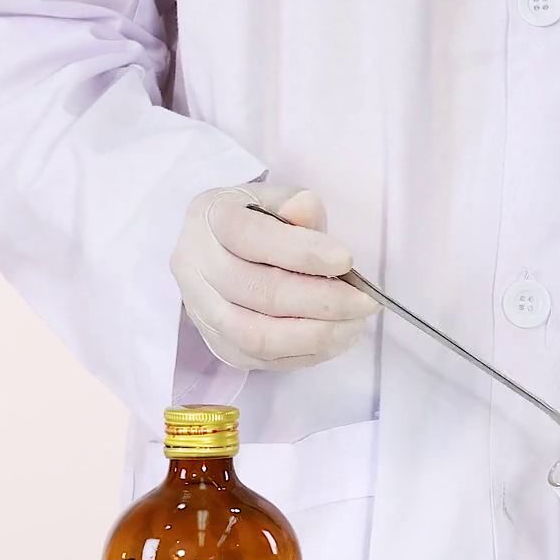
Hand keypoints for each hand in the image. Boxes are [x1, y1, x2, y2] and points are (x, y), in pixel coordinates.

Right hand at [171, 184, 378, 370]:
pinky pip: (264, 361)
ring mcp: (203, 313)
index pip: (251, 237)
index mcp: (210, 219)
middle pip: (260, 293)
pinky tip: (336, 339)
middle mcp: (196, 268)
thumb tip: (308, 215)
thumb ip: (292, 205)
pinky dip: (307, 353)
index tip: (346, 261)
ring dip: (316, 335)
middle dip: (322, 301)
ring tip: (355, 325)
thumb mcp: (271, 198)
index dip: (303, 252)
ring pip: (259, 336)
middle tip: (363, 302)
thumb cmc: (252, 221)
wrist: (214, 253)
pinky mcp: (219, 346)